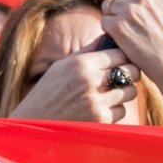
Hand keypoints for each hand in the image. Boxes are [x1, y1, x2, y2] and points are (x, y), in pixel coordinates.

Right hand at [13, 51, 143, 126]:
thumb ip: (87, 52)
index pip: (120, 54)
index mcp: (81, 63)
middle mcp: (90, 81)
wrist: (31, 125)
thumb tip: (109, 37)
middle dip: (130, 74)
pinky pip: (122, 111)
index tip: (121, 62)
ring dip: (123, 94)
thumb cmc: (47, 93)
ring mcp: (96, 102)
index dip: (123, 57)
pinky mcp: (100, 121)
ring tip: (108, 95)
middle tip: (122, 78)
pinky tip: (99, 110)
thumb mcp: (62, 66)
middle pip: (131, 71)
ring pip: (130, 92)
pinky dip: (115, 111)